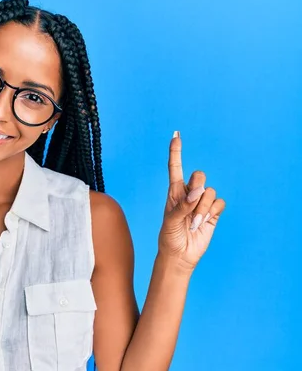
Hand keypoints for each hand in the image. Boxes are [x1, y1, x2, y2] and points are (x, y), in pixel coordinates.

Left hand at [158, 132, 225, 269]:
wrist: (180, 255)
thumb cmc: (169, 237)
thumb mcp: (171, 221)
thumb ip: (183, 205)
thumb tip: (197, 192)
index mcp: (174, 192)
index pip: (175, 168)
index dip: (176, 152)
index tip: (176, 135)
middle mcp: (189, 194)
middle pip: (199, 176)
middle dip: (198, 186)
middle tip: (192, 201)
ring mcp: (201, 203)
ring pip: (210, 192)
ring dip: (203, 208)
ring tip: (194, 223)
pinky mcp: (213, 213)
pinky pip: (219, 203)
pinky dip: (212, 212)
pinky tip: (204, 222)